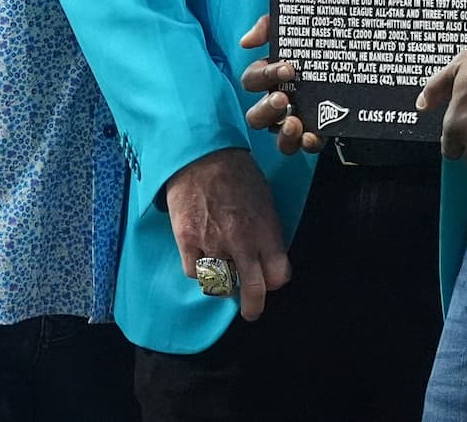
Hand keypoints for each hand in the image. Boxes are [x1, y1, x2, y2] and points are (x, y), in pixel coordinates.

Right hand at [163, 148, 291, 320]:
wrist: (202, 154)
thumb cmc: (238, 172)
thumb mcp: (265, 199)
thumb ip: (267, 230)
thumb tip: (267, 253)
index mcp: (266, 231)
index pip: (279, 276)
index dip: (275, 281)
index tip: (270, 280)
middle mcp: (242, 243)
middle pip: (253, 292)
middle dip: (253, 307)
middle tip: (251, 311)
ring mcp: (213, 244)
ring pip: (220, 286)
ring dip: (222, 284)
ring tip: (222, 276)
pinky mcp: (187, 242)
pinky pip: (194, 273)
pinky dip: (198, 270)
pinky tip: (201, 258)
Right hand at [240, 14, 321, 155]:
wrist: (360, 49)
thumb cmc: (319, 37)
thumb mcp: (297, 25)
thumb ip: (269, 26)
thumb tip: (247, 42)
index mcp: (270, 77)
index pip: (252, 81)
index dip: (263, 76)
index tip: (287, 68)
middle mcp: (279, 102)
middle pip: (256, 117)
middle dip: (266, 110)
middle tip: (282, 99)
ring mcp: (297, 119)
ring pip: (278, 138)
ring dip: (283, 134)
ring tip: (294, 123)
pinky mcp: (318, 130)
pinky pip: (306, 145)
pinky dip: (307, 143)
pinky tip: (312, 136)